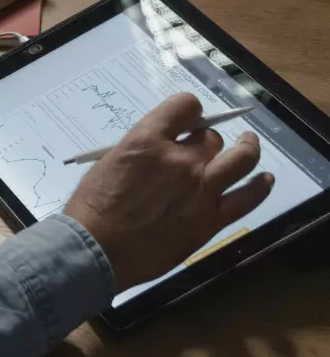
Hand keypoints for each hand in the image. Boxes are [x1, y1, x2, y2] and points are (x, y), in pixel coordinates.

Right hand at [63, 93, 274, 290]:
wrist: (96, 250)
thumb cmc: (92, 209)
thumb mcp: (108, 164)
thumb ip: (140, 153)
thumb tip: (159, 153)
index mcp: (148, 141)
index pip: (185, 106)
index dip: (189, 110)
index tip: (187, 120)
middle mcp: (180, 160)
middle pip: (211, 137)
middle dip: (205, 140)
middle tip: (198, 149)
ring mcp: (200, 190)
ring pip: (241, 159)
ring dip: (247, 148)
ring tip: (248, 146)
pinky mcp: (210, 219)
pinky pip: (248, 198)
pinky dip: (260, 186)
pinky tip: (264, 180)